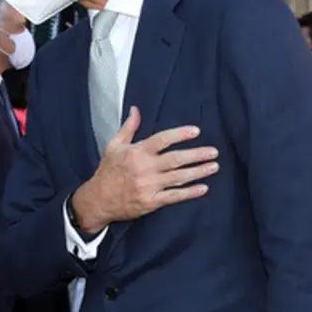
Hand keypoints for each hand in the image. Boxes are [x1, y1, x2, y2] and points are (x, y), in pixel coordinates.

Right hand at [70, 106, 217, 231]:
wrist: (98, 200)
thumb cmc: (107, 171)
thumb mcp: (114, 146)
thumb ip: (128, 127)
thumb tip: (136, 109)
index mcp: (137, 152)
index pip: (162, 140)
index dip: (180, 134)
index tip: (196, 131)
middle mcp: (145, 169)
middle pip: (175, 159)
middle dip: (196, 155)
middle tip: (213, 152)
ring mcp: (149, 186)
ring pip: (178, 177)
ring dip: (198, 172)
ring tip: (213, 166)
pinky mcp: (151, 202)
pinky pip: (174, 196)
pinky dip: (189, 193)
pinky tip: (203, 188)